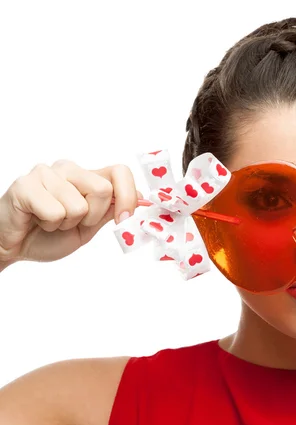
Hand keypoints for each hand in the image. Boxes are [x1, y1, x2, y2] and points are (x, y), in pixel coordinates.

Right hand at [0, 159, 141, 263]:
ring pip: (78, 205)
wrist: (15, 246)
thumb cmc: (50, 234)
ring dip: (67, 224)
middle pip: (104, 190)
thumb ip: (112, 211)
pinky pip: (55, 211)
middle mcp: (68, 169)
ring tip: (51, 221)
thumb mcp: (90, 226)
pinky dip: (49, 224)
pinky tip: (37, 219)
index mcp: (87, 176)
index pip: (120, 171)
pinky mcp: (25, 185)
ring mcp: (45, 174)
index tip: (123, 220)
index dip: (128, 197)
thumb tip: (142, 200)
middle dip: (92, 217)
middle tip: (72, 222)